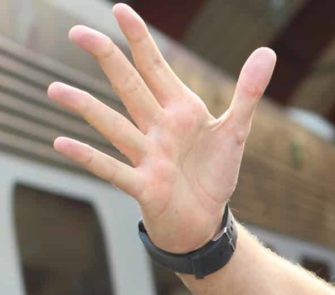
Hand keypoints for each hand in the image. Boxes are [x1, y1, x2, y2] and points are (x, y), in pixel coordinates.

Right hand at [46, 3, 275, 252]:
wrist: (205, 221)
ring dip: (86, 108)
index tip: (120, 9)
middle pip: (130, 88)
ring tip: (55, 89)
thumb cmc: (213, 173)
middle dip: (108, 60)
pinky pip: (113, 169)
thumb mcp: (236, 130)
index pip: (155, 68)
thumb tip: (267, 52)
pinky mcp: (144, 186)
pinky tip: (62, 142)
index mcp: (179, 111)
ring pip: (114, 126)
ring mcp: (147, 156)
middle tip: (78, 32)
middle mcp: (157, 128)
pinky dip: (90, 158)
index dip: (140, 40)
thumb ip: (248, 92)